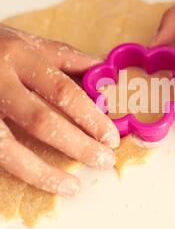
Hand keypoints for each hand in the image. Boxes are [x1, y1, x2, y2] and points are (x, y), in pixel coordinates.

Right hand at [0, 24, 119, 196]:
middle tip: (103, 161)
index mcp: (19, 56)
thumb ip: (65, 57)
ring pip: (8, 147)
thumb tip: (104, 73)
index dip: (89, 117)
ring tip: (71, 186)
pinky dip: (16, 170)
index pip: (62, 90)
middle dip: (76, 144)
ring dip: (43, 172)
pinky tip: (36, 181)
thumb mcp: (27, 42)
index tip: (111, 137)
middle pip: (41, 119)